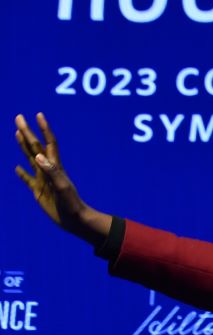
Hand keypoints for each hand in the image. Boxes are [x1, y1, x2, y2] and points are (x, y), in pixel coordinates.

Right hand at [14, 112, 110, 246]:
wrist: (75, 219)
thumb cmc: (71, 204)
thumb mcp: (62, 187)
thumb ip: (51, 172)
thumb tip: (38, 156)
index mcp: (55, 166)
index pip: (48, 143)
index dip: (44, 129)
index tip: (38, 115)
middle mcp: (48, 170)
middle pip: (35, 147)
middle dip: (27, 131)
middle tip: (18, 117)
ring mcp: (43, 180)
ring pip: (30, 158)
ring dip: (23, 146)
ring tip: (17, 133)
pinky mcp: (39, 191)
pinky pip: (28, 179)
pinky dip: (21, 173)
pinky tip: (16, 168)